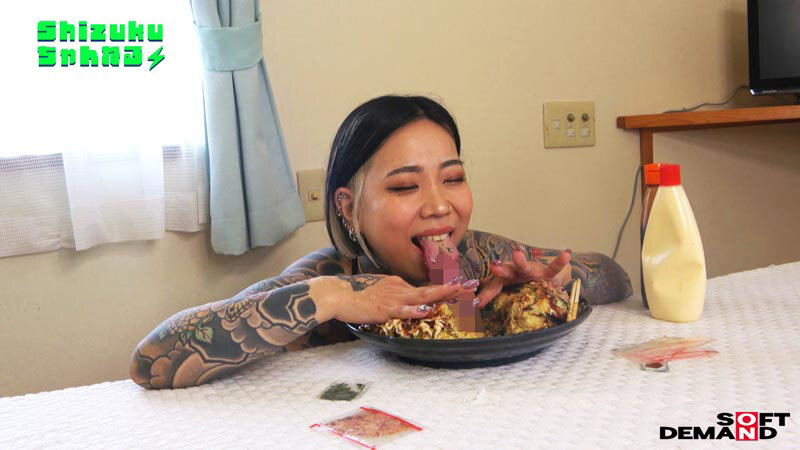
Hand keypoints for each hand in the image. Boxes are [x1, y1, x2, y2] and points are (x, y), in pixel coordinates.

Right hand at [329, 275, 473, 323]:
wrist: (336, 294)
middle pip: (429, 289)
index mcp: (397, 285)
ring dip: (440, 294)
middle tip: (470, 286)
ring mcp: (392, 298)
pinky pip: (402, 310)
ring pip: (420, 296)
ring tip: (457, 292)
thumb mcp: (378, 290)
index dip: (444, 289)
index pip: (424, 288)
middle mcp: (398, 288)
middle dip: (450, 288)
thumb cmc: (354, 294)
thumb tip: (407, 301)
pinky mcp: (383, 309)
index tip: (461, 288)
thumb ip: (393, 294)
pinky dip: (414, 310)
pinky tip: (426, 310)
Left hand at [474, 246, 571, 307]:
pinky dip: (559, 262)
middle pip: (507, 271)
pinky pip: (553, 268)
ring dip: (520, 260)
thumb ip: (491, 292)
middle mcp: (517, 272)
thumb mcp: (507, 288)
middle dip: (500, 270)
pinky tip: (566, 254)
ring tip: (516, 252)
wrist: (546, 275)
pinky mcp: (547, 273)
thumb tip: (472, 304)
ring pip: (525, 266)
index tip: (477, 303)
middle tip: (493, 267)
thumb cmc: (523, 282)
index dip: (486, 294)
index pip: (494, 286)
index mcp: (506, 279)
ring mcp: (532, 271)